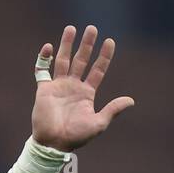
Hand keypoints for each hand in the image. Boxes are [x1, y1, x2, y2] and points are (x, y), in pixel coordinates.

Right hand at [31, 25, 133, 152]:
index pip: (98, 70)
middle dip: (87, 45)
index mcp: (87, 94)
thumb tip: (131, 100)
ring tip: (71, 28)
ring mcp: (59, 86)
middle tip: (92, 28)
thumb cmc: (76, 137)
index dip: (104, 56)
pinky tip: (48, 46)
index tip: (110, 41)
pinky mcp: (44, 89)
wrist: (54, 144)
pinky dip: (43, 58)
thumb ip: (113, 109)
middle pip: (81, 60)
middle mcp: (73, 86)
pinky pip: (42, 70)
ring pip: (63, 60)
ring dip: (67, 44)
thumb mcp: (99, 123)